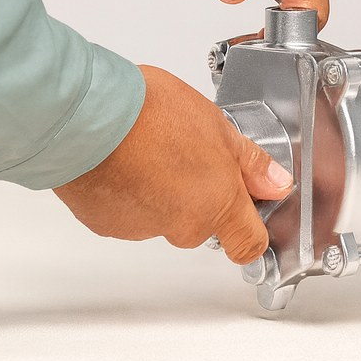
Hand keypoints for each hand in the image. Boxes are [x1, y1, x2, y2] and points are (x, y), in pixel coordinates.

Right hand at [53, 66, 291, 263]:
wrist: (85, 119)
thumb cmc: (150, 115)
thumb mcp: (218, 126)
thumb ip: (249, 163)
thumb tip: (274, 184)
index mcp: (217, 204)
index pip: (248, 245)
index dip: (251, 232)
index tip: (249, 214)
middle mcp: (182, 226)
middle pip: (202, 224)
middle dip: (200, 195)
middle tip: (190, 152)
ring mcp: (142, 228)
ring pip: (163, 215)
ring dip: (162, 190)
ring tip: (151, 148)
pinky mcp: (107, 225)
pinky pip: (129, 213)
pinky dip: (130, 192)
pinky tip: (125, 159)